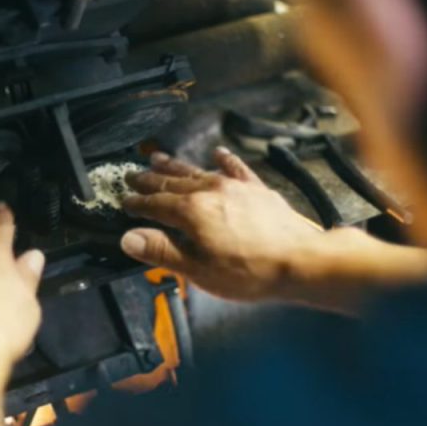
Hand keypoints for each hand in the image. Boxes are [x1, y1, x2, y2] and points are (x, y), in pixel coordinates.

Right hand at [120, 148, 323, 301]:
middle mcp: (211, 191)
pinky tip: (218, 154)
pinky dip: (224, 161)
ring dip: (176, 166)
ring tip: (158, 158)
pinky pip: (236, 169)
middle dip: (150, 179)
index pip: (155, 204)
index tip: (125, 200)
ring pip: (198, 171)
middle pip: (172, 183)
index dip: (137, 203)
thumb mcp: (199, 270)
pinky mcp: (257, 190)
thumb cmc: (251, 271)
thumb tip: (129, 238)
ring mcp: (236, 187)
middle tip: (133, 174)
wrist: (301, 261)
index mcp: (192, 212)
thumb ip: (162, 251)